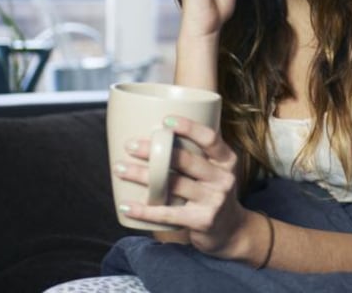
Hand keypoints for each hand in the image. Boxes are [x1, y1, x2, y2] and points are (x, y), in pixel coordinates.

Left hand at [114, 116, 252, 258]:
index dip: (189, 127)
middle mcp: (223, 178)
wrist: (232, 230)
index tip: (165, 120)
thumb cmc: (213, 192)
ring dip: (141, 176)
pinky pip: (167, 214)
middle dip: (154, 151)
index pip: (210, 138)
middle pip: (185, 160)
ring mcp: (214, 200)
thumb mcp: (216, 170)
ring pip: (172, 185)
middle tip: (129, 145)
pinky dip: (144, 210)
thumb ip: (198, 153)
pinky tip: (126, 206)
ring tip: (120, 169)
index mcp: (226, 160)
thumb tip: (160, 130)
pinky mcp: (202, 221)